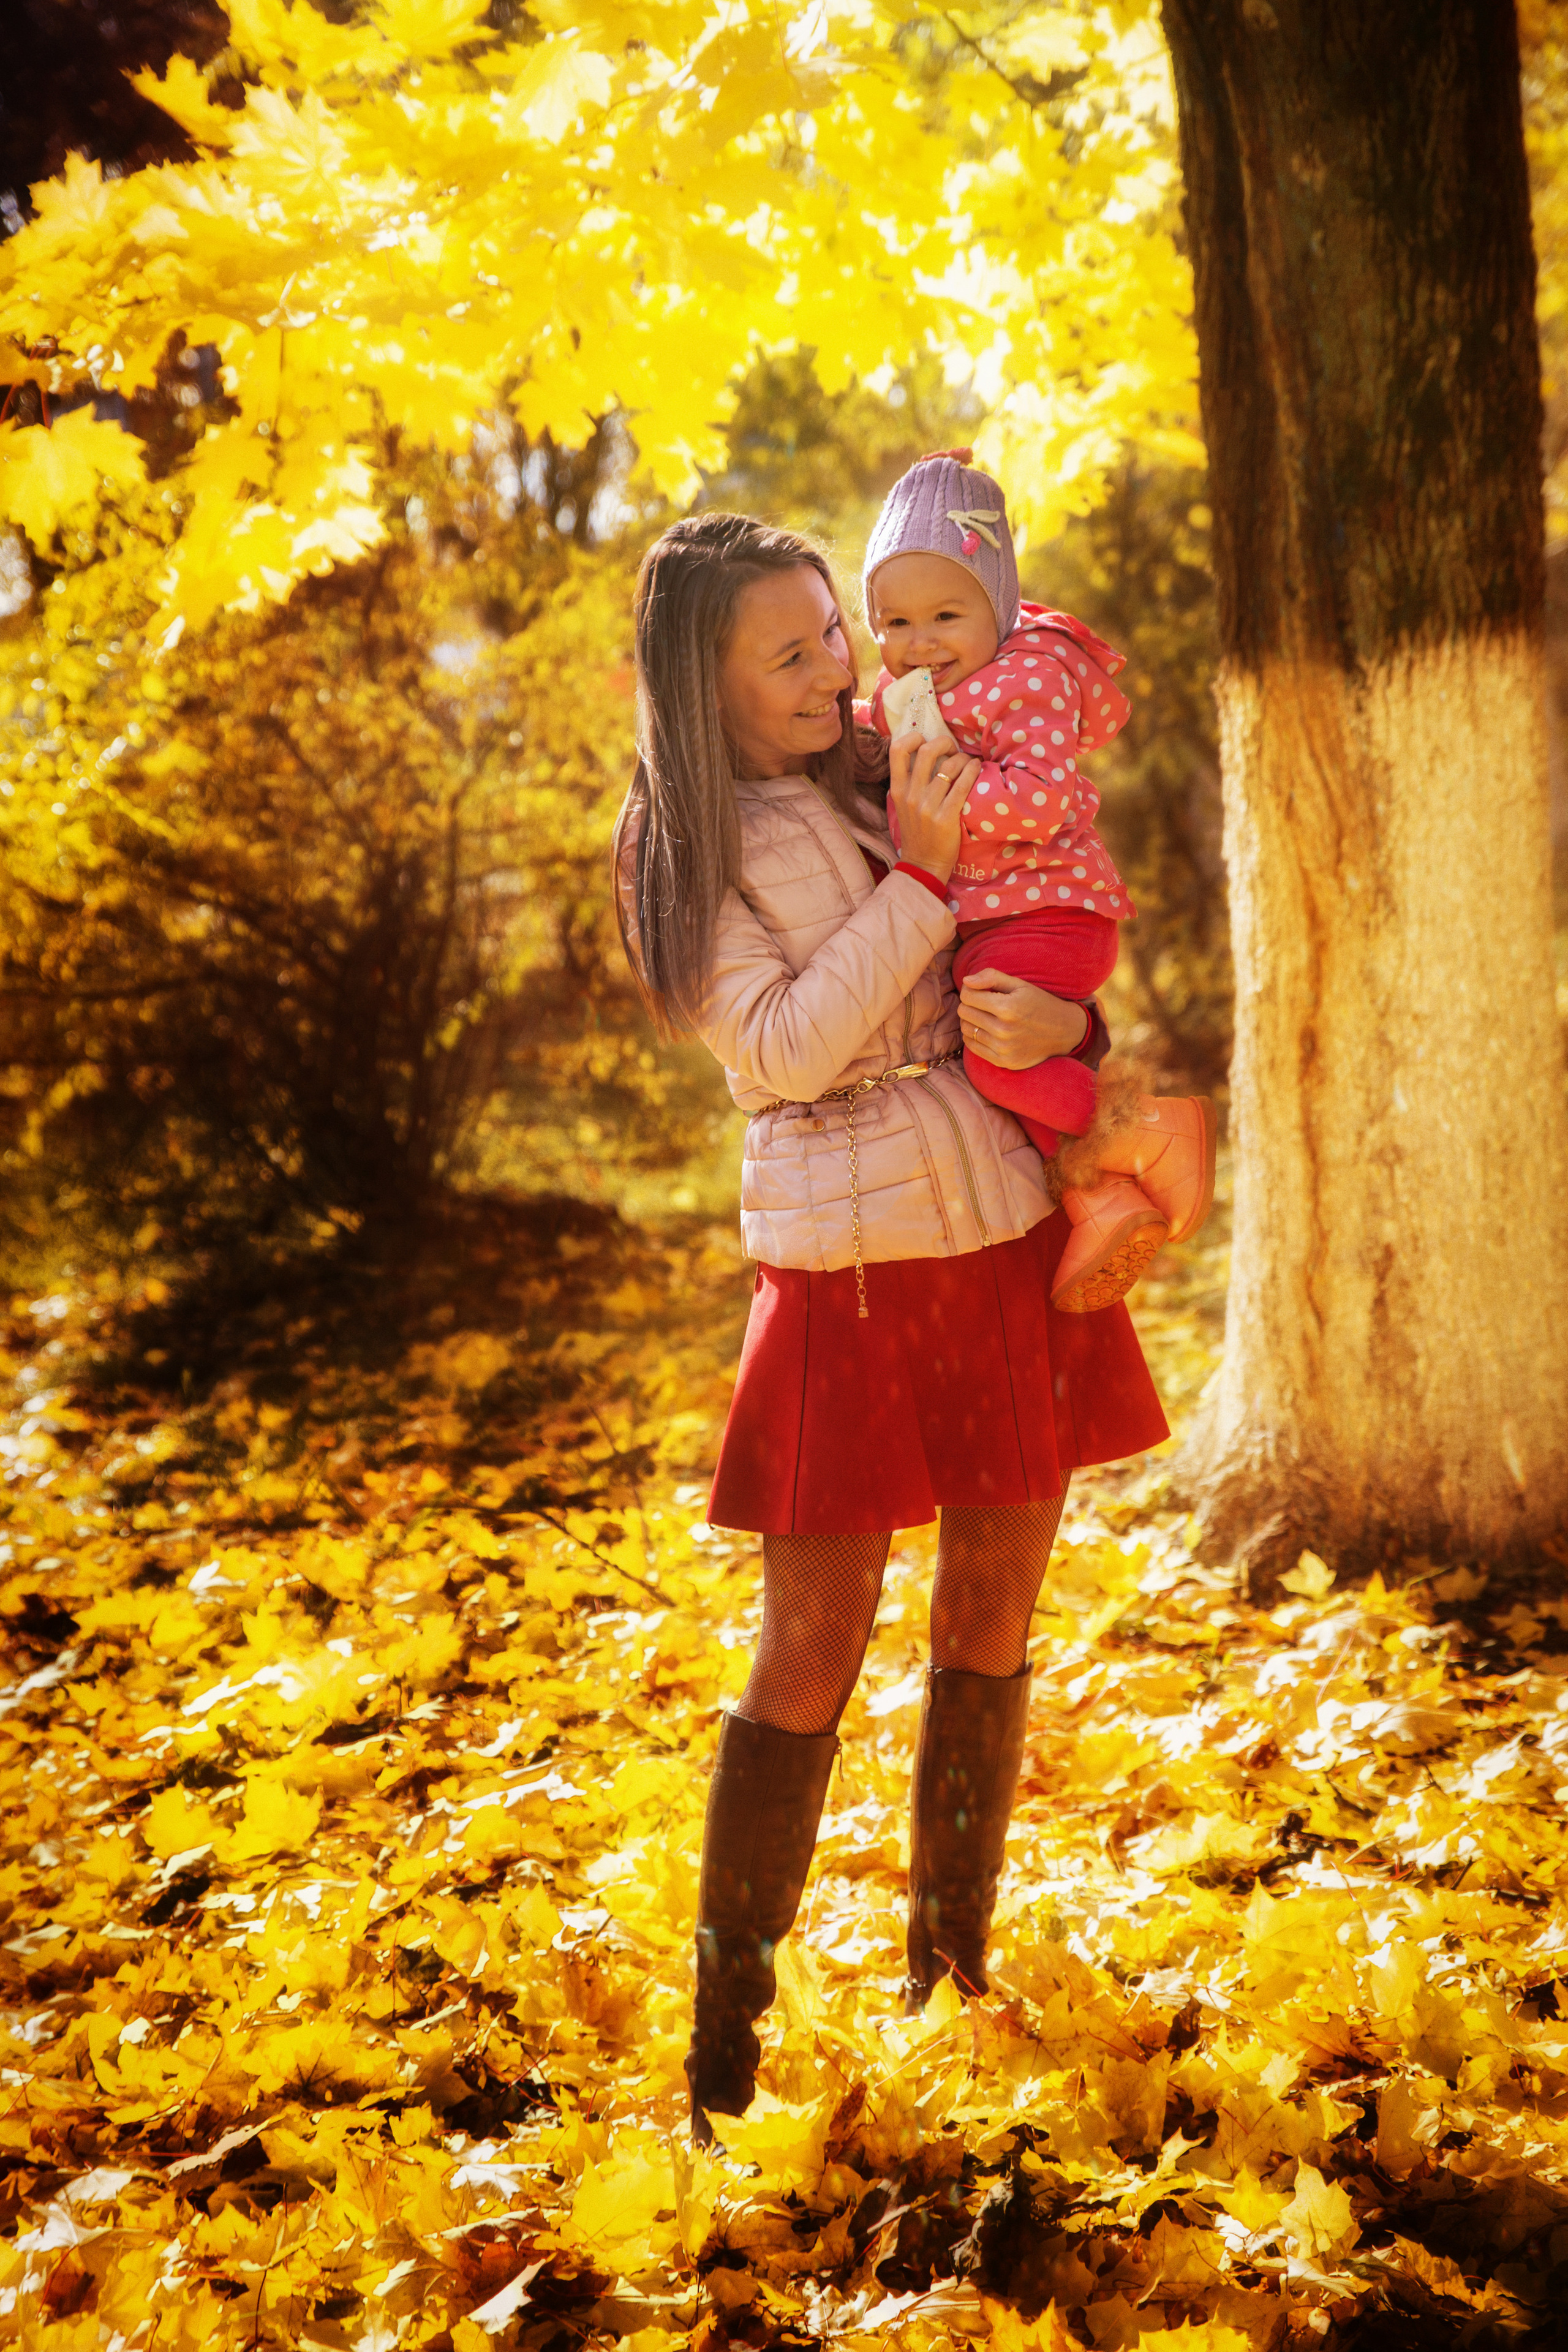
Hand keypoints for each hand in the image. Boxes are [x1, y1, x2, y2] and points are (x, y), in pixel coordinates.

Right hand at [888, 729, 978, 881]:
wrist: (922, 864)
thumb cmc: (917, 833)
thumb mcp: (903, 806)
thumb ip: (910, 782)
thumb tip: (925, 753)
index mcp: (898, 790)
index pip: (897, 750)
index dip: (913, 738)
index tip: (926, 741)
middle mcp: (910, 795)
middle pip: (926, 751)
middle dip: (944, 742)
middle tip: (952, 749)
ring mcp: (928, 806)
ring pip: (949, 766)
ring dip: (963, 759)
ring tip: (968, 763)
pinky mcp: (946, 817)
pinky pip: (962, 785)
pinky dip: (972, 771)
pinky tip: (976, 770)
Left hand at [958, 969, 1090, 1068]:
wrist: (1064, 1031)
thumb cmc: (1039, 1003)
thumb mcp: (1019, 984)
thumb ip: (991, 977)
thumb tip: (965, 981)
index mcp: (1008, 1008)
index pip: (967, 996)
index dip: (969, 989)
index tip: (979, 990)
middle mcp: (1004, 1030)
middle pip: (964, 1013)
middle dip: (969, 1004)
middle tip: (982, 1002)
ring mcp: (1003, 1049)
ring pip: (966, 1030)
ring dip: (970, 1020)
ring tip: (984, 1015)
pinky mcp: (1004, 1062)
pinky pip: (972, 1047)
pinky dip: (973, 1036)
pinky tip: (984, 1029)